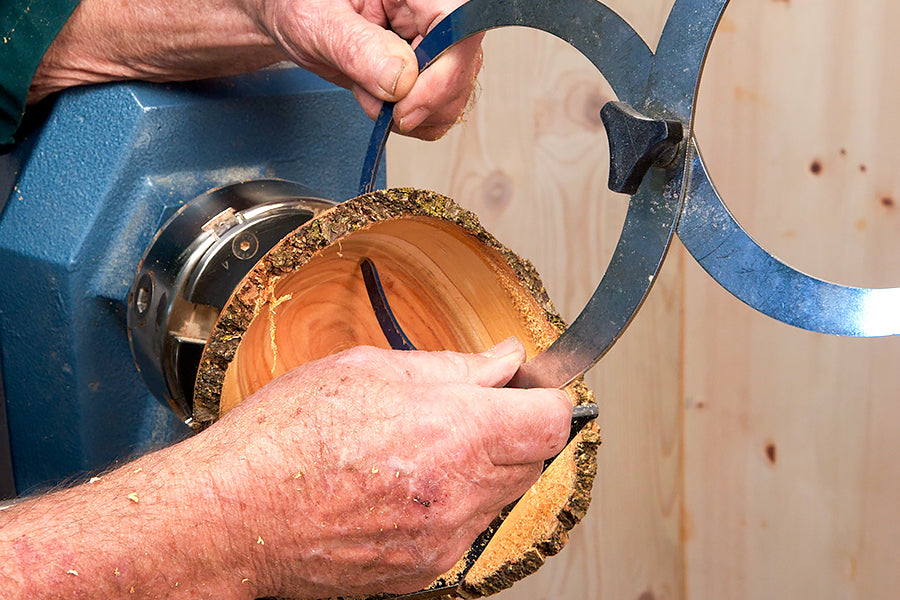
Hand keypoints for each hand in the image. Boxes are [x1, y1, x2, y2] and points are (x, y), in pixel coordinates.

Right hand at [0, 339, 570, 599]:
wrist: (231, 518)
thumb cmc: (284, 439)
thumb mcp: (368, 369)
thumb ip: (451, 367)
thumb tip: (503, 359)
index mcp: (454, 432)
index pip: (551, 419)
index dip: (546, 396)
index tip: (527, 386)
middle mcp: (459, 494)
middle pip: (532, 458)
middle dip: (512, 426)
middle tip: (465, 407)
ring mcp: (444, 539)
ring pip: (500, 493)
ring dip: (481, 464)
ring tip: (419, 445)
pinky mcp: (424, 569)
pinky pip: (464, 527)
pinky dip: (451, 500)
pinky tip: (400, 482)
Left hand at [30, 0, 482, 139]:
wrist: (286, 13)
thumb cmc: (297, 0)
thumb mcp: (319, 20)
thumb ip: (360, 49)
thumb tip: (399, 80)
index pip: (462, 31)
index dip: (443, 77)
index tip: (404, 108)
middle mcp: (436, 13)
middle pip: (463, 71)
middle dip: (423, 105)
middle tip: (380, 108)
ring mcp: (435, 44)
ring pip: (452, 97)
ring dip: (412, 116)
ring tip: (369, 93)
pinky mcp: (425, 70)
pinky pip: (434, 109)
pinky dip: (406, 120)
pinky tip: (376, 99)